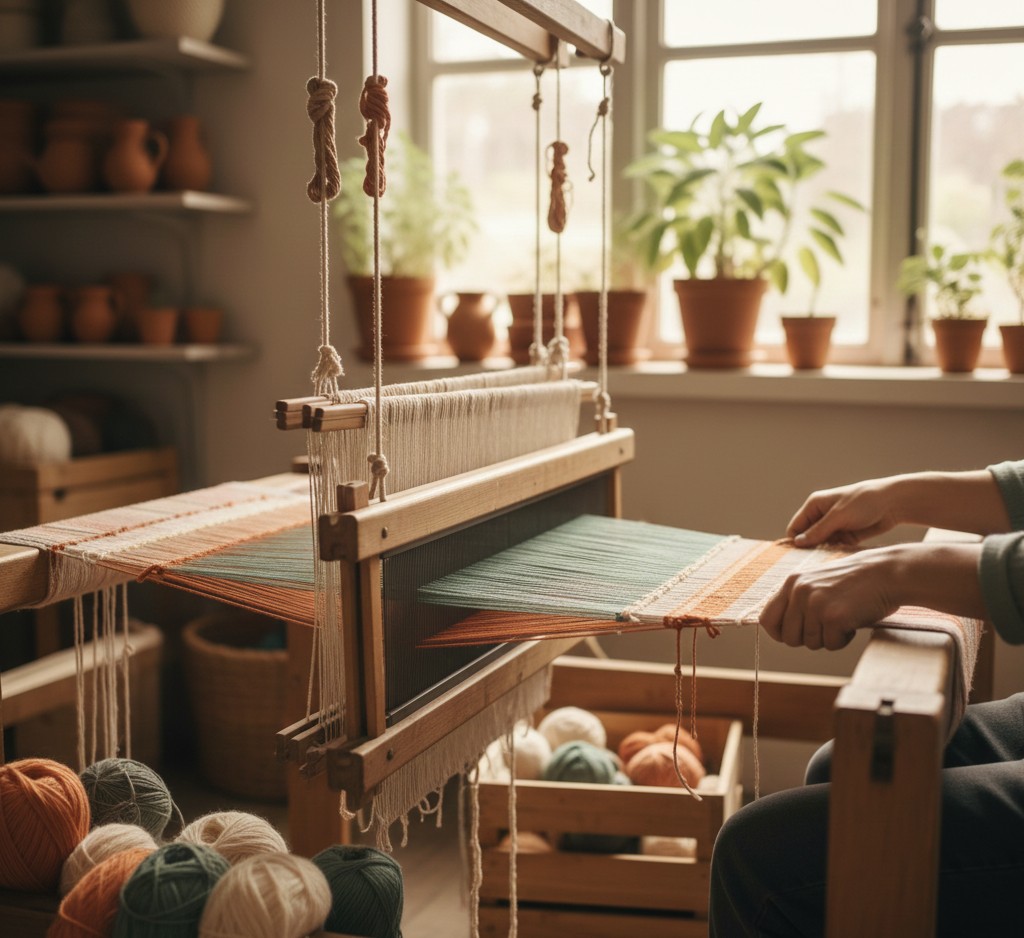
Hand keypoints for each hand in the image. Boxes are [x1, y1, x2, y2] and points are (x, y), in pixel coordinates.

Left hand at [759, 548, 902, 649]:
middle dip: (808, 639)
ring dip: (828, 638)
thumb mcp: (817, 583)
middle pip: (789, 638)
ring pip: (811, 643)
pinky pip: (831, 645)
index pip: (767, 619)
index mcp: (792, 583)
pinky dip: (843, 640)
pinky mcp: (833, 617)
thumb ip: (797, 601)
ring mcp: (815, 604)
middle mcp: (799, 593)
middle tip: (827, 627)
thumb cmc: (854, 582)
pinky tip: (852, 622)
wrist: (885, 573)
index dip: (779, 633)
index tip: (795, 635)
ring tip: (843, 619)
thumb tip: (779, 632)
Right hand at [788, 469, 1008, 544]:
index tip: (798, 559)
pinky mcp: (847, 535)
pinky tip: (841, 560)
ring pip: (822, 545)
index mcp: (814, 505)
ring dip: (825, 553)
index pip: (796, 527)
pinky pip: (835, 547)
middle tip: (815, 564)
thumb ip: (818, 531)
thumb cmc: (864, 502)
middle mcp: (822, 515)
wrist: (893, 503)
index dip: (795, 542)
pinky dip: (836, 553)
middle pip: (808, 538)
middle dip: (811, 550)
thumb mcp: (839, 516)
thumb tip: (797, 543)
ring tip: (830, 562)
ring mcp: (835, 526)